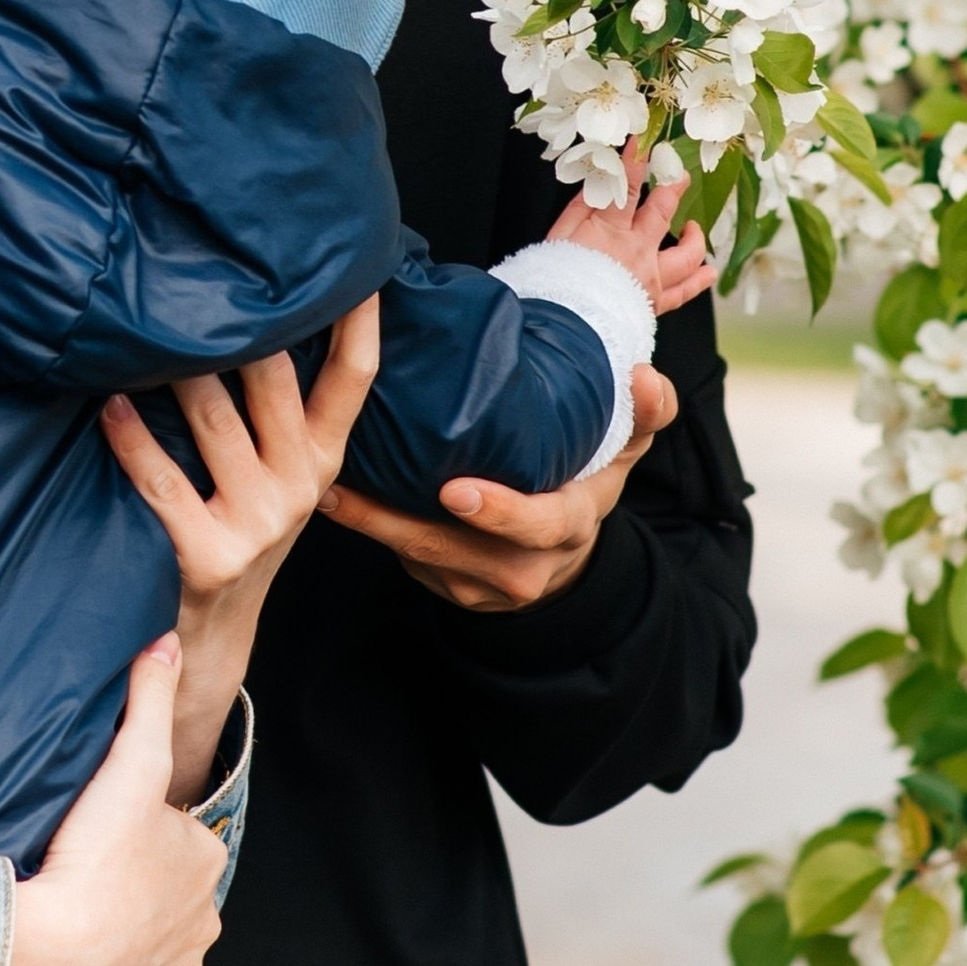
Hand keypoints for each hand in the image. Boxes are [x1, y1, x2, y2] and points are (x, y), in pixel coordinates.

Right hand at [2, 634, 223, 965]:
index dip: (133, 829)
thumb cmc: (92, 855)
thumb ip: (149, 700)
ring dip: (126, 932)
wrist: (47, 948)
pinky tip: (86, 965)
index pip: (174, 837)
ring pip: (155, 943)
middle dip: (136, 884)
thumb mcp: (126, 762)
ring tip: (79, 913)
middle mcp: (206, 923)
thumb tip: (169, 643)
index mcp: (206, 861)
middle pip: (167, 892)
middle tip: (83, 872)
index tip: (94, 831)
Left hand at [100, 301, 382, 799]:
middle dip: (242, 325)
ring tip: (142, 322)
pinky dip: (131, 437)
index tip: (358, 264)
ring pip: (212, 418)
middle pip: (276, 381)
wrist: (206, 639)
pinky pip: (161, 479)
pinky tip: (109, 403)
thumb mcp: (275, 478)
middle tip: (203, 268)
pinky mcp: (209, 554)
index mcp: (322, 460)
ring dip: (174, 367)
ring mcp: (258, 522)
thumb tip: (251, 318)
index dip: (360, 321)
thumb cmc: (231, 532)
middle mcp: (300, 486)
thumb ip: (275, 416)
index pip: (355, 380)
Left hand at [317, 361, 678, 615]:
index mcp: (568, 527)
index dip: (501, 512)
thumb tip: (643, 378)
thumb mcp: (624, 450)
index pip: (539, 526)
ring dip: (368, 525)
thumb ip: (645, 413)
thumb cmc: (585, 483)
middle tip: (348, 489)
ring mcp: (478, 585)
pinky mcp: (444, 587)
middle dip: (399, 522)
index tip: (458, 490)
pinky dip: (370, 530)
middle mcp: (523, 566)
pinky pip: (403, 560)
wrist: (563, 556)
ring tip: (321, 486)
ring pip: (417, 558)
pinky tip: (333, 495)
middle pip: (454, 550)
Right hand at [548, 177, 714, 316]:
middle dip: (673, 189)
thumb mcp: (558, 237)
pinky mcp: (654, 304)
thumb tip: (597, 187)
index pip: (628, 187)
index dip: (636, 161)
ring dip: (694, 238)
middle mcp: (638, 252)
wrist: (562, 327)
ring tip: (695, 229)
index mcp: (611, 232)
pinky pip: (684, 292)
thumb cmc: (553, 283)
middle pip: (663, 212)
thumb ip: (580, 210)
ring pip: (686, 255)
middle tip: (680, 177)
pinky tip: (708, 273)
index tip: (643, 142)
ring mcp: (651, 279)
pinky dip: (698, 281)